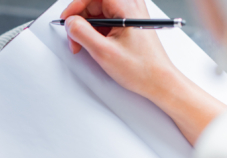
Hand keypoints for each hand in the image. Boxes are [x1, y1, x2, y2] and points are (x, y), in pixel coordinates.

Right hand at [61, 0, 226, 143]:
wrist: (159, 82)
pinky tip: (96, 46)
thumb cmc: (141, 68)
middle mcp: (131, 6)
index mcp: (127, 6)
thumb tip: (70, 22)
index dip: (76, 5)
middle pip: (95, 3)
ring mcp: (131, 15)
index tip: (67, 18)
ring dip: (87, 28)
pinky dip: (97, 32)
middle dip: (80, 20)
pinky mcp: (130, 25)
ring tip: (85, 46)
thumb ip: (81, 33)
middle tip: (74, 38)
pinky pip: (107, 21)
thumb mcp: (103, 51)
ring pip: (99, 13)